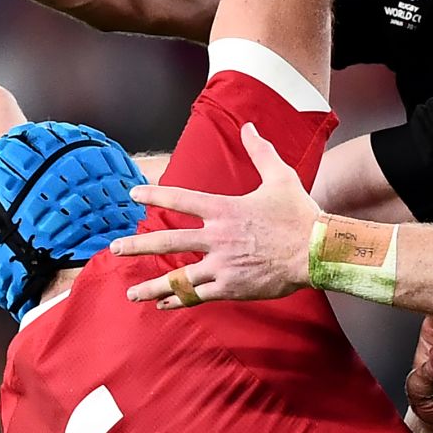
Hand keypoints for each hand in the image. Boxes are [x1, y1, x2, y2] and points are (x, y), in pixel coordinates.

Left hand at [110, 123, 316, 307]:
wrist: (317, 252)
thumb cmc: (299, 214)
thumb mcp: (280, 176)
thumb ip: (260, 152)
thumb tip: (249, 127)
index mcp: (225, 209)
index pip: (181, 199)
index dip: (155, 194)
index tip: (133, 194)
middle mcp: (217, 237)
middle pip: (169, 242)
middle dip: (138, 246)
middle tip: (115, 249)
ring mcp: (222, 265)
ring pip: (179, 277)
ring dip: (152, 285)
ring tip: (131, 292)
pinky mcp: (232, 287)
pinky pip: (198, 296)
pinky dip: (179, 300)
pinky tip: (164, 305)